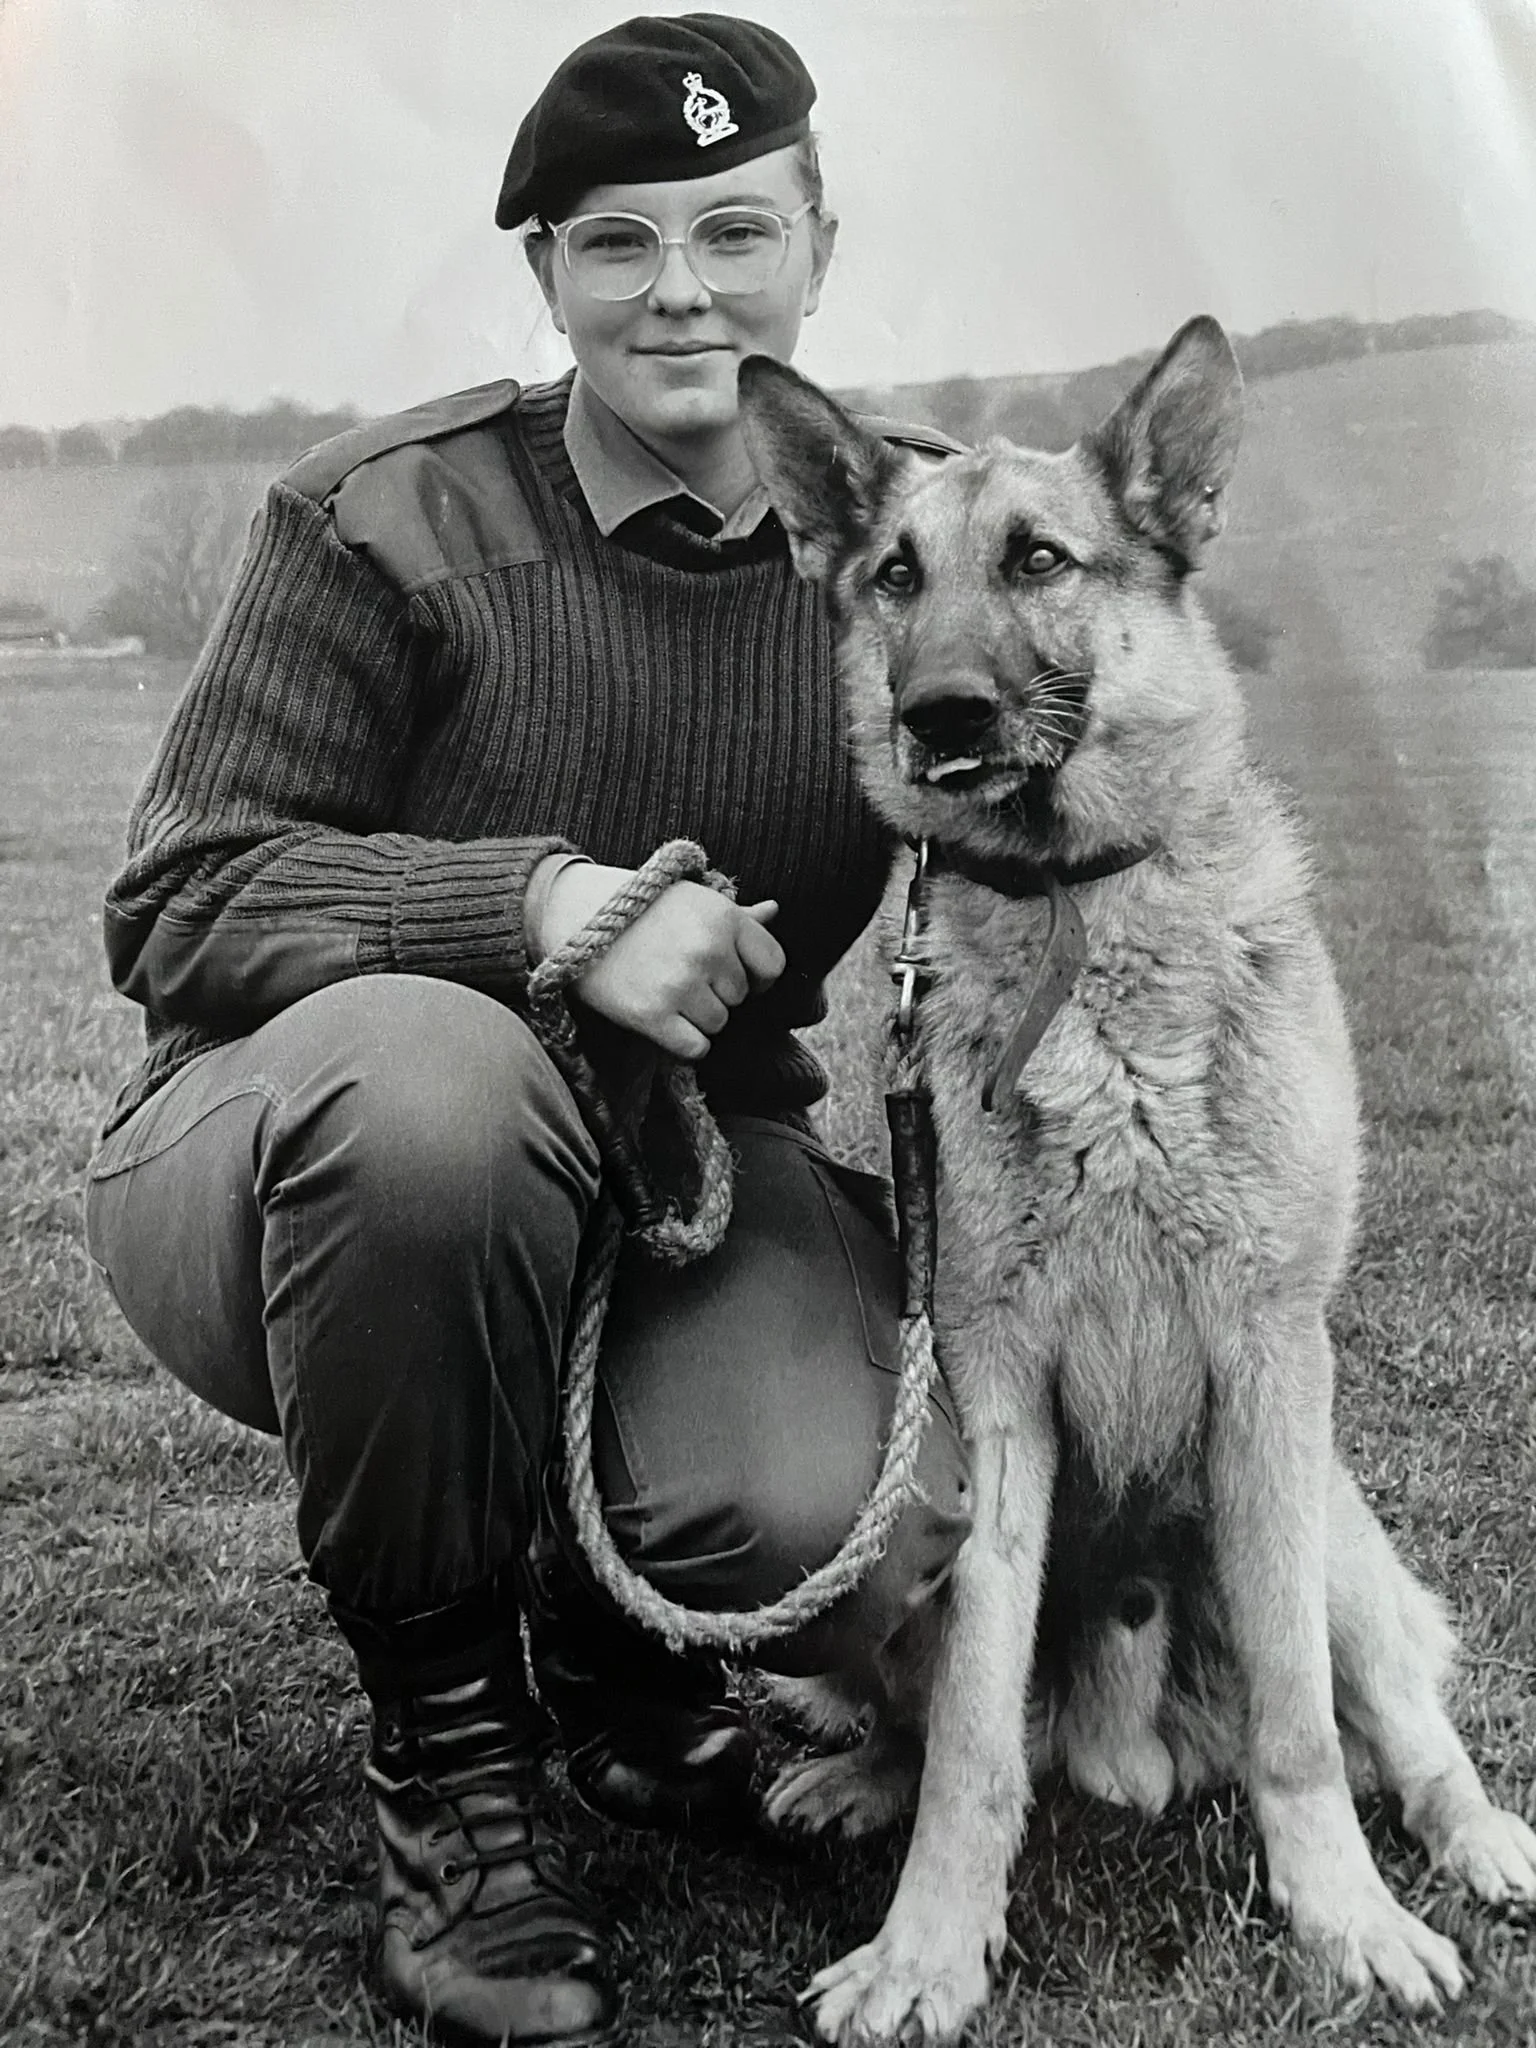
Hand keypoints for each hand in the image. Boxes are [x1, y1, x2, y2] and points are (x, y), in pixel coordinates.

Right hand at [539, 861, 784, 1060]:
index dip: (757, 975)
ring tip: (665, 991)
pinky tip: (662, 1019)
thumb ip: (736, 914)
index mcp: (724, 916)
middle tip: (679, 974)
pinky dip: (683, 1042)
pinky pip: (695, 1048)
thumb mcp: (689, 899)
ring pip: (718, 1024)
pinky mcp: (652, 1014)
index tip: (732, 974)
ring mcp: (681, 983)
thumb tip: (775, 911)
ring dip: (696, 1017)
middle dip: (716, 992)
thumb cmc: (637, 905)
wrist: (570, 914)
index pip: (772, 964)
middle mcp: (708, 949)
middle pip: (740, 997)